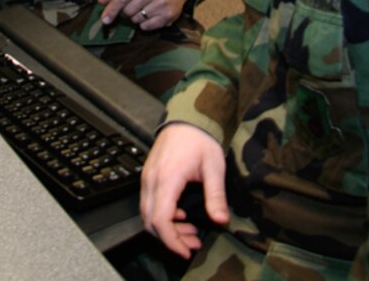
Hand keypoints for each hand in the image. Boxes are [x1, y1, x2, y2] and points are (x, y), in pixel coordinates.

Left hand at [98, 0, 194, 30]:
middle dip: (125, 11)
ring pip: (136, 20)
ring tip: (144, 7)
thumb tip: (101, 1)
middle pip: (128, 11)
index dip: (111, 10)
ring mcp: (162, 3)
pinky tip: (150, 14)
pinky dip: (144, 24)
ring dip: (135, 17)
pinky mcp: (169, 15)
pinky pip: (146, 27)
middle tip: (133, 4)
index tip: (104, 20)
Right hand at [140, 123, 228, 258]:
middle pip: (150, 221)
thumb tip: (221, 220)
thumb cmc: (200, 139)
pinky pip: (148, 203)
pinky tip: (180, 215)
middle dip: (170, 239)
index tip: (187, 250)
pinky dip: (161, 216)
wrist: (186, 118)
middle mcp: (152, 180)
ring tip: (190, 231)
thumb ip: (216, 196)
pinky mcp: (148, 177)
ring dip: (166, 229)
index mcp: (167, 179)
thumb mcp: (214, 167)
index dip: (172, 241)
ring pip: (147, 214)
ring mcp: (147, 178)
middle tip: (192, 243)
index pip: (161, 220)